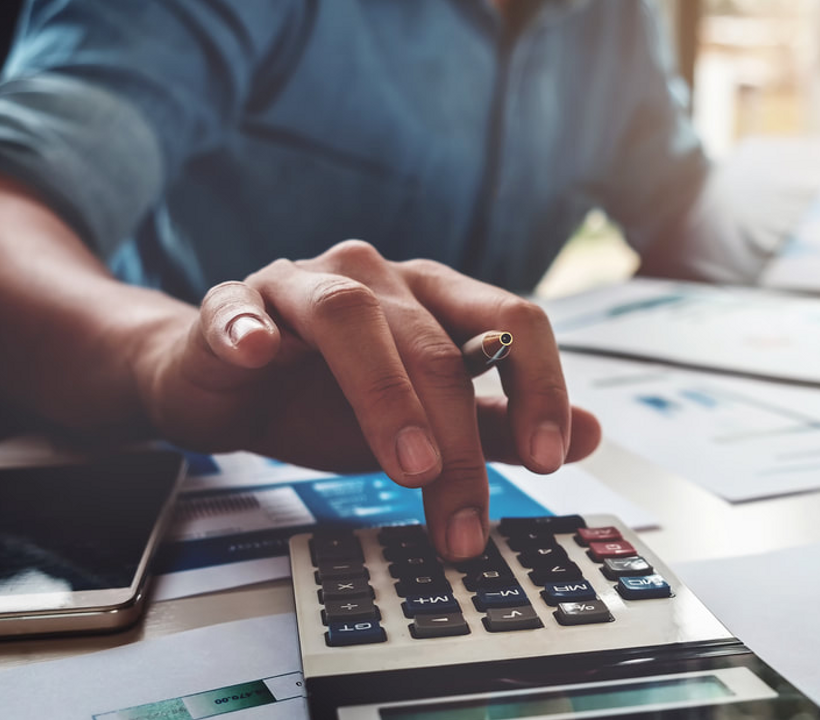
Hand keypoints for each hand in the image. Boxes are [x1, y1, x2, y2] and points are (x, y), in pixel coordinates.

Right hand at [135, 240, 600, 559]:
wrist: (227, 386)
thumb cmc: (329, 397)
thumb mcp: (425, 422)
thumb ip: (500, 426)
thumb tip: (592, 436)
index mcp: (434, 297)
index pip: (511, 321)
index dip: (540, 386)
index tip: (551, 458)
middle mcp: (377, 279)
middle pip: (434, 344)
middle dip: (458, 440)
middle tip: (463, 515)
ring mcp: (301, 285)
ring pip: (351, 318)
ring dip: (384, 392)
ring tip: (408, 465)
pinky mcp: (233, 305)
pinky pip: (240, 308)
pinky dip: (250, 327)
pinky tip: (259, 352)